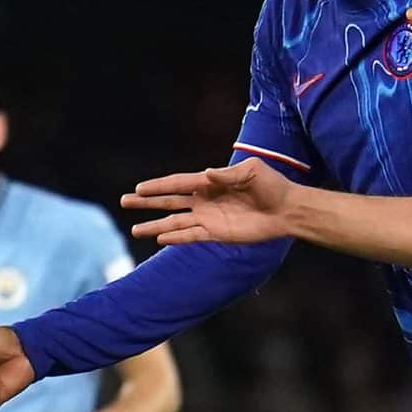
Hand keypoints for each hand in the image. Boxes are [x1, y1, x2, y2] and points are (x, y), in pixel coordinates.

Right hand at [122, 158, 296, 246]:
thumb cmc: (271, 185)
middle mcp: (205, 200)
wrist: (286, 209)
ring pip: (175, 222)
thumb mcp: (252, 172)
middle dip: (147, 201)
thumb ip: (228, 175)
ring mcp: (209, 218)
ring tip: (134, 229)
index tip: (138, 188)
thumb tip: (208, 175)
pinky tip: (160, 238)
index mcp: (209, 182)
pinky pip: (191, 236)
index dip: (158, 186)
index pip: (177, 183)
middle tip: (124, 201)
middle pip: (169, 201)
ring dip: (156, 225)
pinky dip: (176, 237)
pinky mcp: (217, 234)